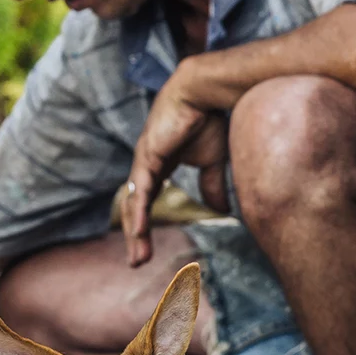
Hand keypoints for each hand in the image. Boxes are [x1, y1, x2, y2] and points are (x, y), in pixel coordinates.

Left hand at [123, 70, 221, 265]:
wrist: (205, 92)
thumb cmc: (209, 119)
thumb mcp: (214, 161)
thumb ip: (212, 186)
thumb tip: (220, 211)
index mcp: (158, 165)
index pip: (146, 201)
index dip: (145, 225)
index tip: (146, 250)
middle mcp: (146, 164)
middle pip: (136, 206)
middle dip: (136, 235)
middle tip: (137, 261)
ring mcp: (144, 160)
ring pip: (135, 203)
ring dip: (135, 232)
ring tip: (137, 257)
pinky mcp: (148, 155)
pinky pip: (141, 190)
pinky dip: (139, 212)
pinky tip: (137, 232)